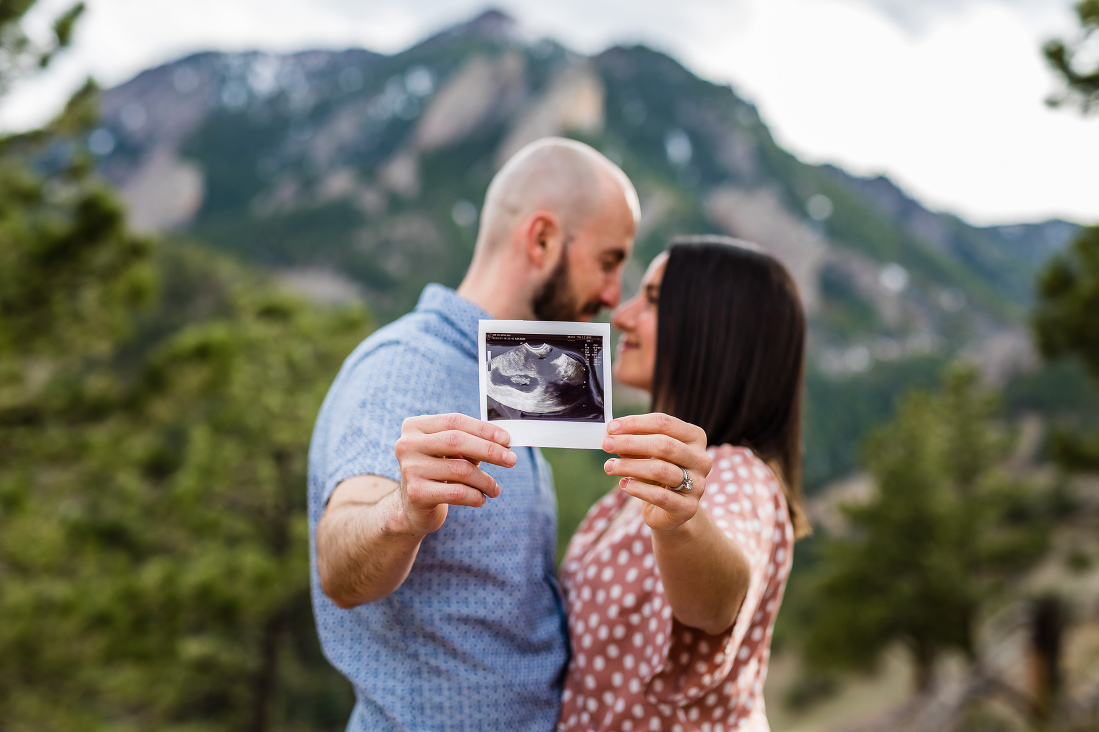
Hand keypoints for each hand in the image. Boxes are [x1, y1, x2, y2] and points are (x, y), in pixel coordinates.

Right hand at [394, 413, 515, 535]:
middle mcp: (407, 445)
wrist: (413, 508)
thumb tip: (504, 443)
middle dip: (489, 450)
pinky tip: (481, 499)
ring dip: (485, 480)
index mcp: (415, 426)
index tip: (507, 439)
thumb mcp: (450, 453)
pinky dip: (475, 496)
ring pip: (460, 470)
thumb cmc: (438, 473)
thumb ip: (470, 442)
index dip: (483, 429)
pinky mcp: (416, 493)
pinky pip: (457, 492)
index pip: (455, 421)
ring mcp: (410, 469)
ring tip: (495, 489)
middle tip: (511, 460)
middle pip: (456, 441)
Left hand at [602, 413, 711, 531]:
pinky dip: (638, 488)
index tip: (611, 428)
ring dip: (630, 466)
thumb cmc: (658, 474)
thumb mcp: (648, 455)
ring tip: (610, 466)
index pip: (664, 423)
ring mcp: (698, 484)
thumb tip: (613, 436)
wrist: (672, 510)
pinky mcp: (688, 508)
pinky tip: (623, 484)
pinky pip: (659, 496)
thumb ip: (635, 444)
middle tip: (606, 444)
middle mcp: (701, 459)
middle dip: (631, 443)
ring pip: (661, 470)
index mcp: (695, 438)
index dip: (635, 423)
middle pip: (664, 445)